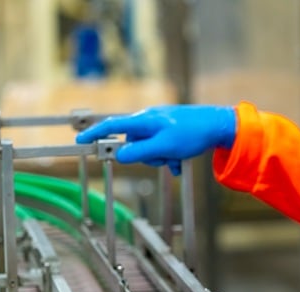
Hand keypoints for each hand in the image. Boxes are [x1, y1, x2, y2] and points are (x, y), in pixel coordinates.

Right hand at [75, 105, 236, 174]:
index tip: (80, 141)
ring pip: (148, 147)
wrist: (219, 125)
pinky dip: (167, 156)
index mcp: (144, 120)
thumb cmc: (192, 133)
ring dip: (159, 157)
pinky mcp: (169, 129)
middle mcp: (148, 119)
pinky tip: (178, 163)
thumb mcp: (164, 147)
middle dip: (145, 155)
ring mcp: (159, 124)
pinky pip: (160, 147)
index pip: (113, 126)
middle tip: (164, 158)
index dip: (95, 133)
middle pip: (133, 142)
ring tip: (175, 158)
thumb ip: (139, 152)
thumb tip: (118, 156)